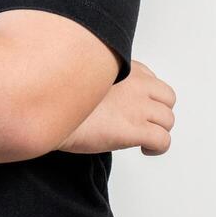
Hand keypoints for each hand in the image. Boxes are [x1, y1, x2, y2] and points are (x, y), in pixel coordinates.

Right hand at [56, 59, 175, 155]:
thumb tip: (108, 94)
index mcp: (123, 67)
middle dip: (158, 112)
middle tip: (143, 123)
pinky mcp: (135, 129)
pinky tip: (144, 149)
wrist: (47, 113)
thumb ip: (104, 77)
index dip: (146, 97)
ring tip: (143, 139)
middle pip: (167, 98)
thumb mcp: (85, 74)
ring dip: (158, 130)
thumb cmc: (59, 96)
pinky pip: (163, 140)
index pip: (152, 79)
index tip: (135, 107)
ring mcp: (137, 106)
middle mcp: (136, 83)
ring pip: (168, 120)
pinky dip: (158, 147)